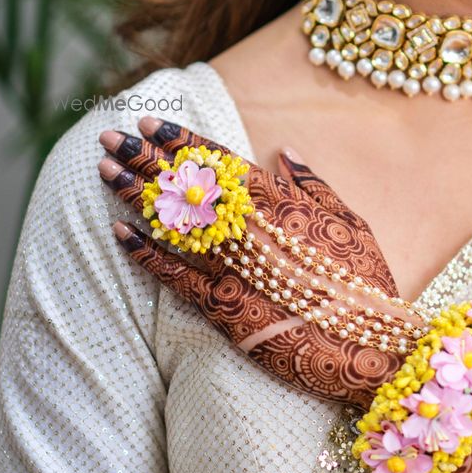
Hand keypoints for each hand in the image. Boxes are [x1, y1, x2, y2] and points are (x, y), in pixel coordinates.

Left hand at [98, 117, 414, 406]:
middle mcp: (251, 231)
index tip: (153, 123)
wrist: (366, 349)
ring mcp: (233, 269)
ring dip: (137, 195)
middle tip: (111, 137)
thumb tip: (284, 153)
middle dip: (147, 159)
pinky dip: (145, 254)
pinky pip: (175, 277)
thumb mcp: (352, 223)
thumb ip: (315, 186)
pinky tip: (119, 232)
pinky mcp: (223, 309)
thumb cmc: (367, 285)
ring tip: (104, 171)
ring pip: (174, 224)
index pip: (221, 164)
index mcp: (282, 206)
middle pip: (188, 187)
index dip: (184, 142)